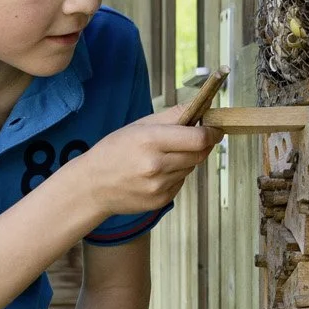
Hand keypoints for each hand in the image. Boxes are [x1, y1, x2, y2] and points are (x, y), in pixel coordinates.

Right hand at [63, 106, 219, 219]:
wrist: (92, 186)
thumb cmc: (114, 151)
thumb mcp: (138, 126)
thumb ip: (172, 116)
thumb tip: (201, 107)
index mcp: (150, 141)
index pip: (198, 138)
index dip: (212, 133)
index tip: (215, 129)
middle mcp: (156, 166)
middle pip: (199, 154)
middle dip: (202, 145)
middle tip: (194, 138)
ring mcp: (159, 186)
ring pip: (190, 168)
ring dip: (186, 159)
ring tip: (164, 156)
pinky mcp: (160, 201)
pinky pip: (181, 182)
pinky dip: (176, 175)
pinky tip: (157, 172)